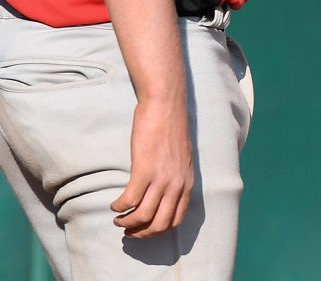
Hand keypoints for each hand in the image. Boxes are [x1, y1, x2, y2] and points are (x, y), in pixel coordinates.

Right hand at [111, 96, 193, 236]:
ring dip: (126, 223)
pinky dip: (119, 207)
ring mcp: (161, 178)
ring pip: (142, 216)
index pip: (176, 220)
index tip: (144, 230)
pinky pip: (129, 201)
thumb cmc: (171, 128)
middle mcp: (176, 184)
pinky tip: (114, 204)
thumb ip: (177, 177)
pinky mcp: (144, 170)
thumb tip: (165, 195)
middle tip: (128, 231)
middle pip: (159, 224)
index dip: (157, 231)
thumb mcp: (182, 158)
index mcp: (187, 182)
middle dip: (141, 233)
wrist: (166, 105)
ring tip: (118, 219)